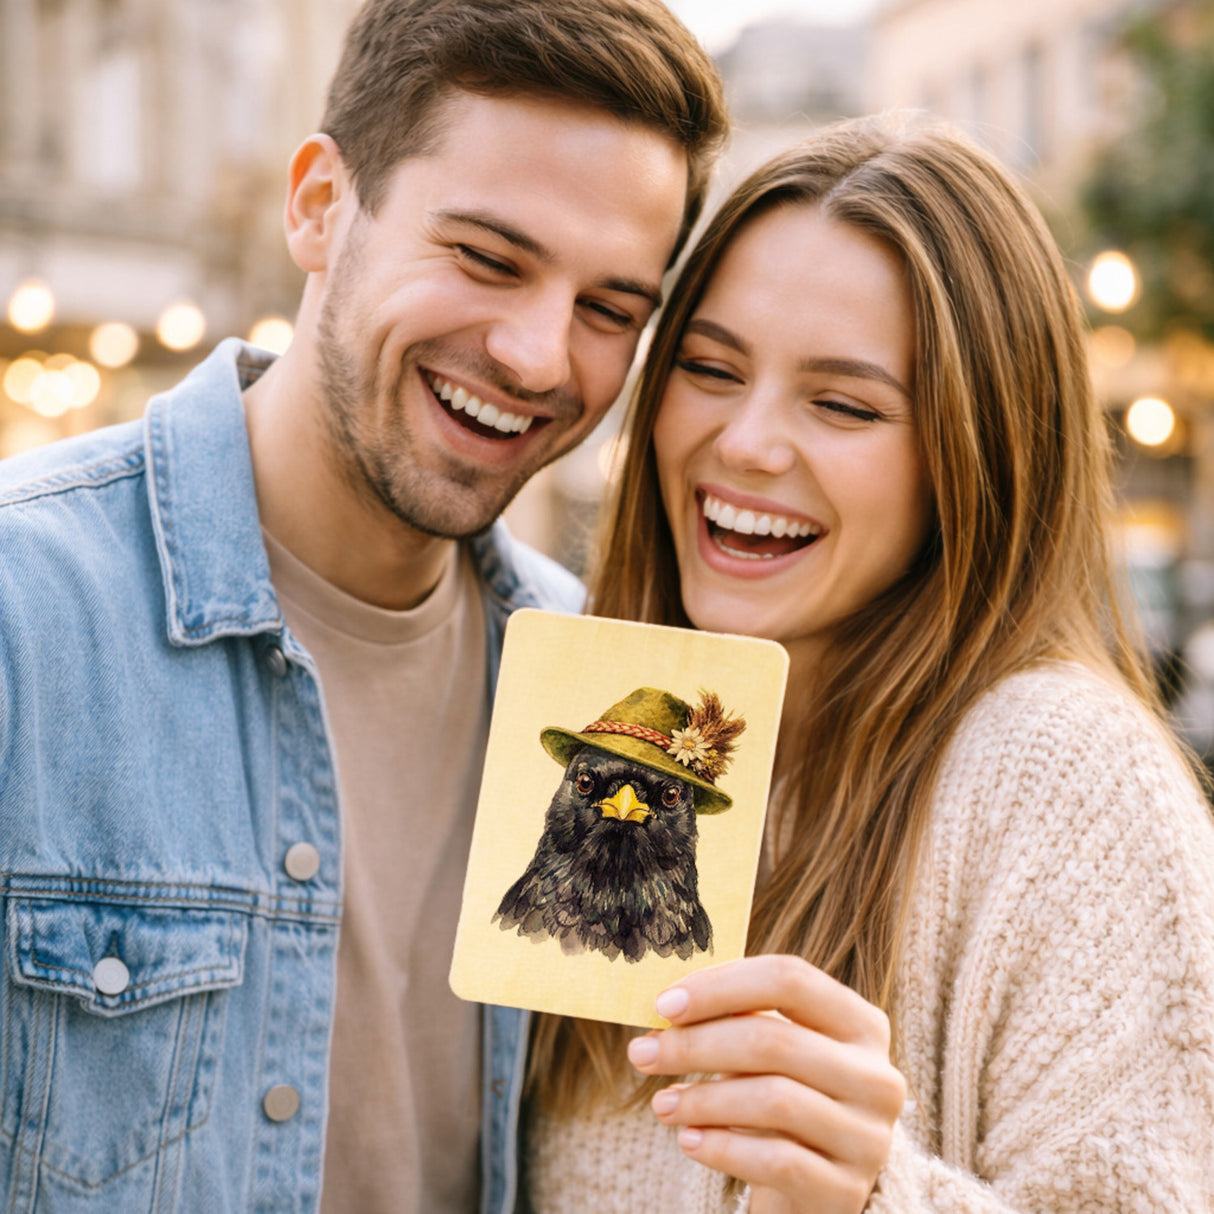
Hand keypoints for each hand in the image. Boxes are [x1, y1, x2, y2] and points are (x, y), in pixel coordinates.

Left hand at [627, 955, 904, 1213]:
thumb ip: (737, 1019)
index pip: (790, 979)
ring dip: (703, 1099)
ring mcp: (868, 1136)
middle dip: (697, 1044)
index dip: (721, 986)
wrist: (814, 1187)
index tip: (664, 1004)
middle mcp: (876, 1075)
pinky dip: (723, 1148)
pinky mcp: (846, 1189)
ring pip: (774, 1100)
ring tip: (661, 1104)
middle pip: (775, 1039)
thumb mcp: (772, 1052)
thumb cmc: (781, 1098)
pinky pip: (777, 1160)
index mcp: (861, 1022)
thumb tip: (668, 1002)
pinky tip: (689, 1141)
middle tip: (643, 1053)